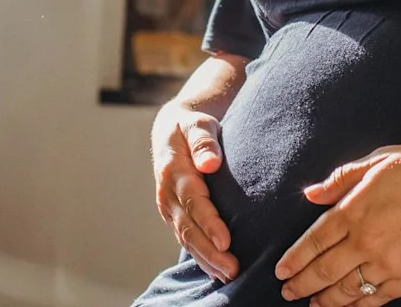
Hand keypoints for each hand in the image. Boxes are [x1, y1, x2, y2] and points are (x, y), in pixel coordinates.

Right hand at [151, 103, 238, 283]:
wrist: (170, 131)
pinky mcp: (174, 215)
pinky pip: (186, 239)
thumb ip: (204, 141)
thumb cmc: (190, 126)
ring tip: (229, 275)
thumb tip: (210, 163)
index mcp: (173, 171)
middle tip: (233, 269)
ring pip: (185, 238)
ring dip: (206, 259)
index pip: (193, 201)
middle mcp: (167, 193)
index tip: (226, 241)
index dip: (209, 223)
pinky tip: (216, 270)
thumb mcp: (197, 124)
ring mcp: (168, 207)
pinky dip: (200, 256)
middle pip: (188, 227)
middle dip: (209, 251)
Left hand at [276, 142, 400, 304]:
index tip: (281, 271)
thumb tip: (312, 194)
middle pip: (324, 271)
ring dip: (326, 301)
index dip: (295, 259)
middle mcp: (365, 240)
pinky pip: (377, 299)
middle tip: (288, 293)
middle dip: (302, 285)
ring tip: (313, 305)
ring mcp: (388, 263)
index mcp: (354, 210)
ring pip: (347, 290)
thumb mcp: (378, 160)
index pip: (314, 241)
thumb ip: (342, 178)